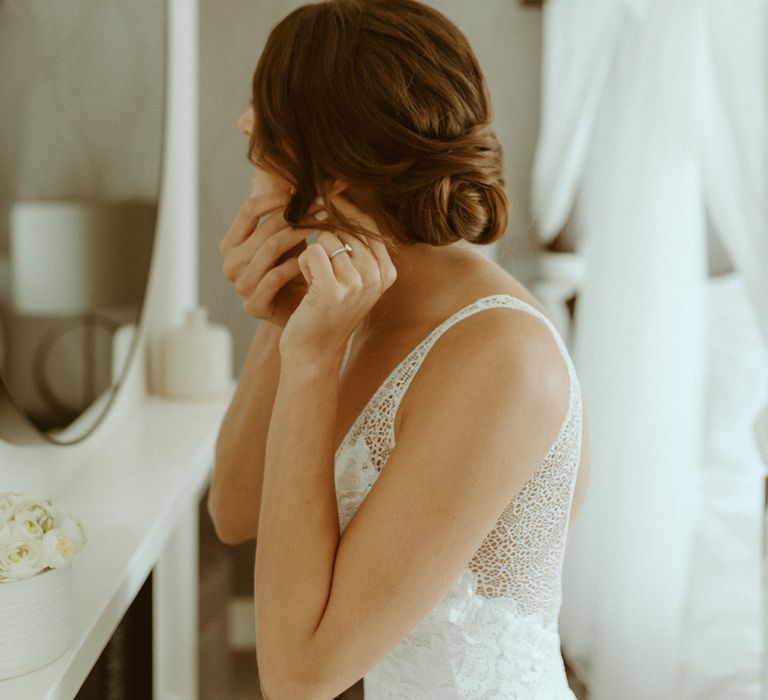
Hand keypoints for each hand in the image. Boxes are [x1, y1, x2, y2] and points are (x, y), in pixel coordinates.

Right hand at [220, 191, 321, 327]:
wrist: (301, 313)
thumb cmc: (294, 270)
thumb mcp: (289, 238)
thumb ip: (290, 213)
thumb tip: (311, 179)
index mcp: (231, 244)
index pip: (249, 210)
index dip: (277, 198)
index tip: (306, 192)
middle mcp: (230, 264)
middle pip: (264, 229)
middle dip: (297, 215)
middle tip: (324, 206)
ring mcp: (240, 286)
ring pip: (270, 250)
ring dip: (301, 234)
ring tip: (324, 226)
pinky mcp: (254, 305)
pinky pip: (275, 277)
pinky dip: (296, 265)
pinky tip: (313, 259)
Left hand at [279, 196, 396, 364]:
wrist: (314, 351)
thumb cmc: (327, 308)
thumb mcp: (351, 275)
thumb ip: (354, 241)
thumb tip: (338, 192)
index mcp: (387, 272)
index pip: (369, 223)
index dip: (344, 209)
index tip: (324, 202)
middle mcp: (377, 277)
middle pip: (347, 227)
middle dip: (325, 234)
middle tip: (318, 261)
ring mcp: (357, 284)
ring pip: (328, 238)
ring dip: (314, 253)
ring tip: (316, 279)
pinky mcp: (332, 290)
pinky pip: (312, 252)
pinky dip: (304, 263)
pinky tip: (308, 282)